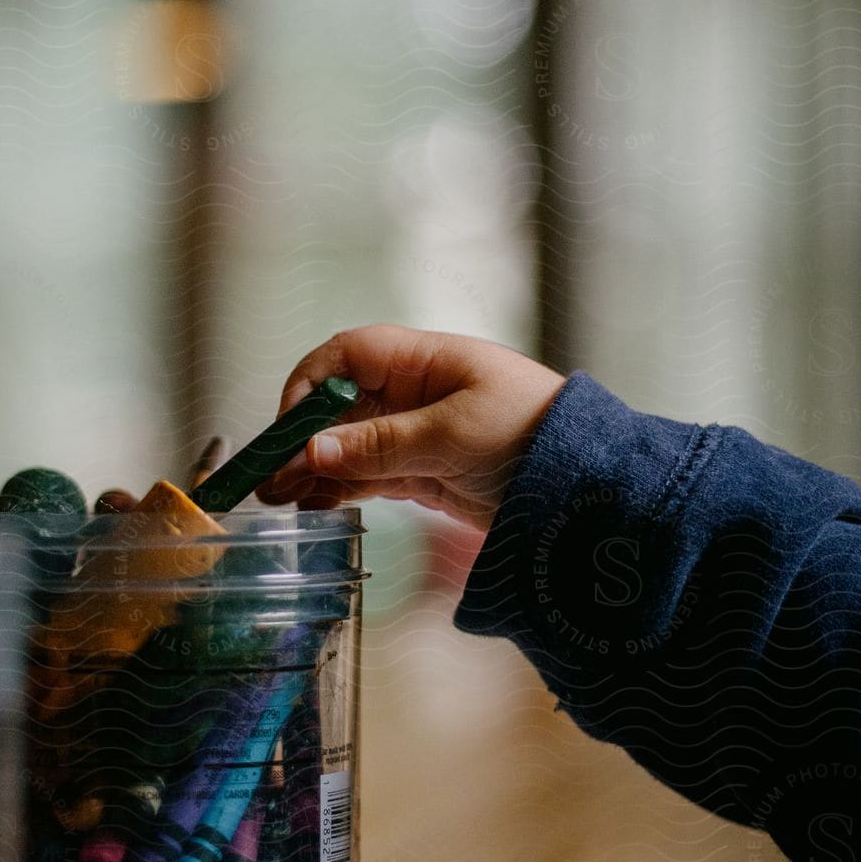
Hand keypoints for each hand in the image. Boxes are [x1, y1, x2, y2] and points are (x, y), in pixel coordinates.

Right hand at [257, 324, 566, 531]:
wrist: (590, 487)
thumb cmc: (533, 436)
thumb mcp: (451, 436)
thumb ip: (379, 446)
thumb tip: (311, 450)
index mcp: (424, 362)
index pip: (349, 356)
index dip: (312, 384)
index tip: (291, 425)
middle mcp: (415, 394)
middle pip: (341, 406)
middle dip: (303, 438)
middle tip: (270, 477)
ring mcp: (418, 435)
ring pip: (349, 446)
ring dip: (313, 469)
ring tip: (280, 499)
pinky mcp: (425, 474)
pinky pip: (369, 476)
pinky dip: (340, 489)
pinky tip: (315, 505)